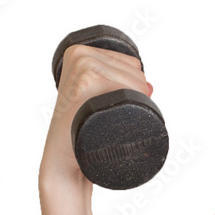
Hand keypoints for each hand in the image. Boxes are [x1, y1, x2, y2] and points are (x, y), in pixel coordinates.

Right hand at [40, 41, 151, 188]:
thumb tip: (150, 86)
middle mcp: (78, 55)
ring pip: (137, 80)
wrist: (64, 162)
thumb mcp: (94, 101)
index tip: (110, 105)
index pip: (131, 62)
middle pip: (136, 70)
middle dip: (135, 95)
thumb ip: (119, 86)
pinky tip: (109, 116)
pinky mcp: (84, 84)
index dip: (133, 87)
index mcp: (79, 52)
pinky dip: (131, 103)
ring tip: (106, 116)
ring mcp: (80, 67)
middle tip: (107, 115)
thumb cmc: (81, 134)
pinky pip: (129, 88)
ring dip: (134, 102)